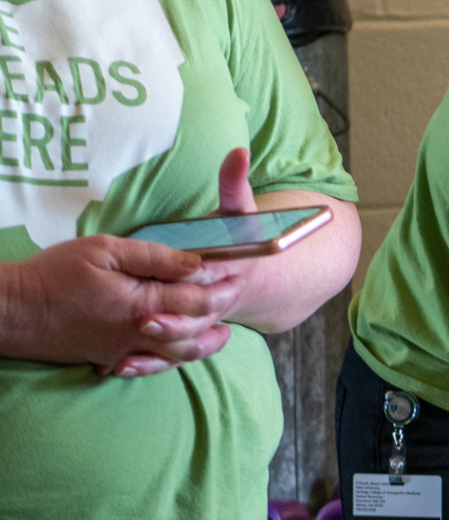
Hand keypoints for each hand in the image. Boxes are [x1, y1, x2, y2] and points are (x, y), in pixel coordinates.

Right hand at [0, 235, 242, 373]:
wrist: (10, 312)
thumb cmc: (52, 275)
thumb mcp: (104, 251)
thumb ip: (154, 257)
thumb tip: (195, 264)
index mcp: (142, 305)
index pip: (198, 300)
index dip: (223, 286)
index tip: (240, 272)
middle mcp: (138, 334)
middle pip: (195, 330)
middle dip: (220, 312)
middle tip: (237, 295)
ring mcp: (123, 350)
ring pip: (177, 354)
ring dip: (204, 343)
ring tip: (223, 333)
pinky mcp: (108, 358)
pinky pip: (150, 363)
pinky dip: (172, 359)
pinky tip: (180, 349)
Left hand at [99, 147, 260, 375]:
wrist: (256, 276)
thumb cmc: (238, 239)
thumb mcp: (239, 209)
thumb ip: (235, 184)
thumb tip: (238, 152)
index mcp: (230, 271)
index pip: (213, 278)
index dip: (194, 282)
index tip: (177, 282)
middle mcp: (219, 302)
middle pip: (198, 320)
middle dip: (174, 323)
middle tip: (144, 320)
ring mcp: (202, 324)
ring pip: (186, 347)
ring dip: (159, 352)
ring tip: (127, 351)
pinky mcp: (186, 338)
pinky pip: (170, 360)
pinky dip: (148, 366)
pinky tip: (120, 367)